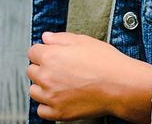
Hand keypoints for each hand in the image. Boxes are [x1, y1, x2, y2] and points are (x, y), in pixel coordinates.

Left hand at [26, 32, 151, 122]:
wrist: (120, 86)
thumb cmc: (106, 62)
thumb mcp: (83, 41)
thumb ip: (60, 38)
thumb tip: (46, 37)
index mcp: (51, 57)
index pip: (32, 52)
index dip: (42, 51)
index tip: (50, 54)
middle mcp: (47, 77)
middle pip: (31, 71)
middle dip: (41, 68)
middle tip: (58, 68)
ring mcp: (51, 97)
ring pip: (34, 91)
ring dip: (42, 86)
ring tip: (58, 83)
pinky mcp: (58, 112)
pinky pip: (41, 110)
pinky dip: (47, 105)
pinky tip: (58, 98)